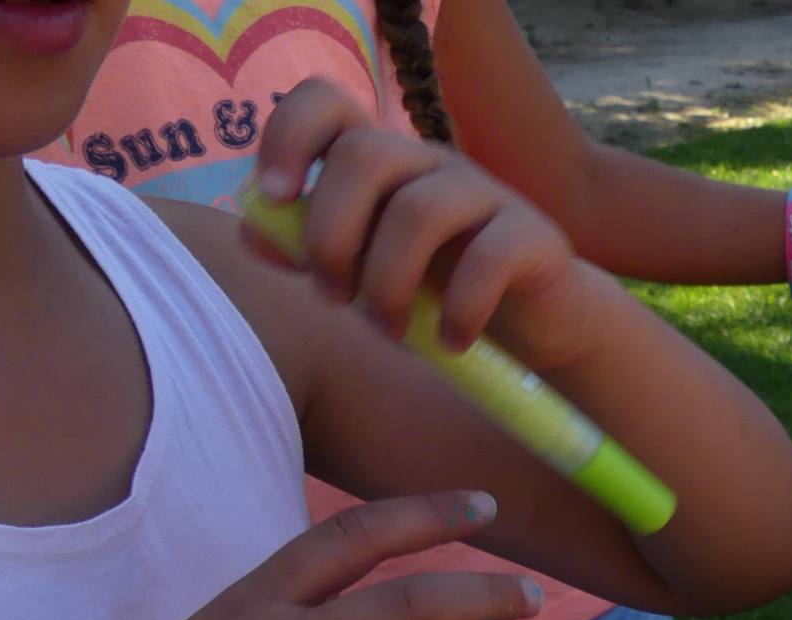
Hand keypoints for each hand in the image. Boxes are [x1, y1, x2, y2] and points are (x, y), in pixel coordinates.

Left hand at [250, 79, 604, 370]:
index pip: (326, 104)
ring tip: (390, 332)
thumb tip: (255, 232)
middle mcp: (430, 164)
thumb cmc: (438, 290)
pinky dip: (459, 310)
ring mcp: (485, 194)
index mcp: (383, 161)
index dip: (288, 136)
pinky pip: (488, 258)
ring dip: (388, 284)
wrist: (536, 323)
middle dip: (333, 236)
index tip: (275, 198)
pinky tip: (451, 342)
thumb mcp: (364, 270)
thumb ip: (308, 248)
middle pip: (364, 154)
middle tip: (335, 298)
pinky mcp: (533, 237)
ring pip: (419, 210)